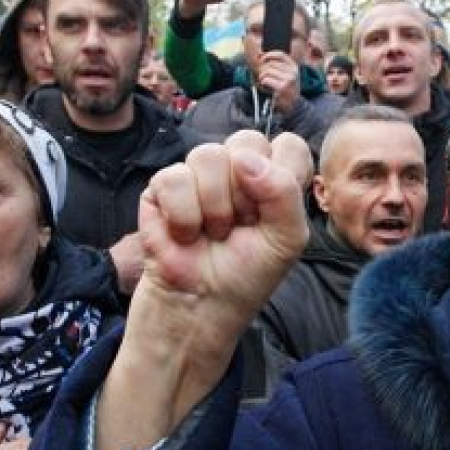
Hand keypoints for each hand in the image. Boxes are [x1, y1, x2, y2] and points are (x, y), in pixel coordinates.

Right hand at [95, 132, 309, 449]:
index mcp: (274, 179)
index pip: (288, 145)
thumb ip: (284, 193)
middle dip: (246, 192)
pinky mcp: (161, 188)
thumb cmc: (246, 277)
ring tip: (213, 235)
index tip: (272, 214)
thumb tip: (246, 159)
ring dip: (215, 207)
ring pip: (208, 155)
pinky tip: (185, 236)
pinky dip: (184, 215)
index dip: (283, 175)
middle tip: (241, 225)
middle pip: (246, 141)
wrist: (201, 308)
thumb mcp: (287, 240)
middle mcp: (238, 171)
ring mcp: (198, 176)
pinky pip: (174, 177)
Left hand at [259, 51, 300, 114]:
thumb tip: (260, 54)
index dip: (269, 54)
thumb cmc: (287, 88)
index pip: (280, 54)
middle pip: (272, 64)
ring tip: (263, 82)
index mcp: (294, 66)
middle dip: (264, 69)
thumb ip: (277, 64)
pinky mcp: (282, 87)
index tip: (262, 58)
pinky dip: (262, 83)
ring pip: (267, 71)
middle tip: (262, 76)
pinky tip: (265, 86)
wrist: (293, 105)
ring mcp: (288, 79)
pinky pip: (266, 80)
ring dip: (262, 76)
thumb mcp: (287, 74)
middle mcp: (293, 72)